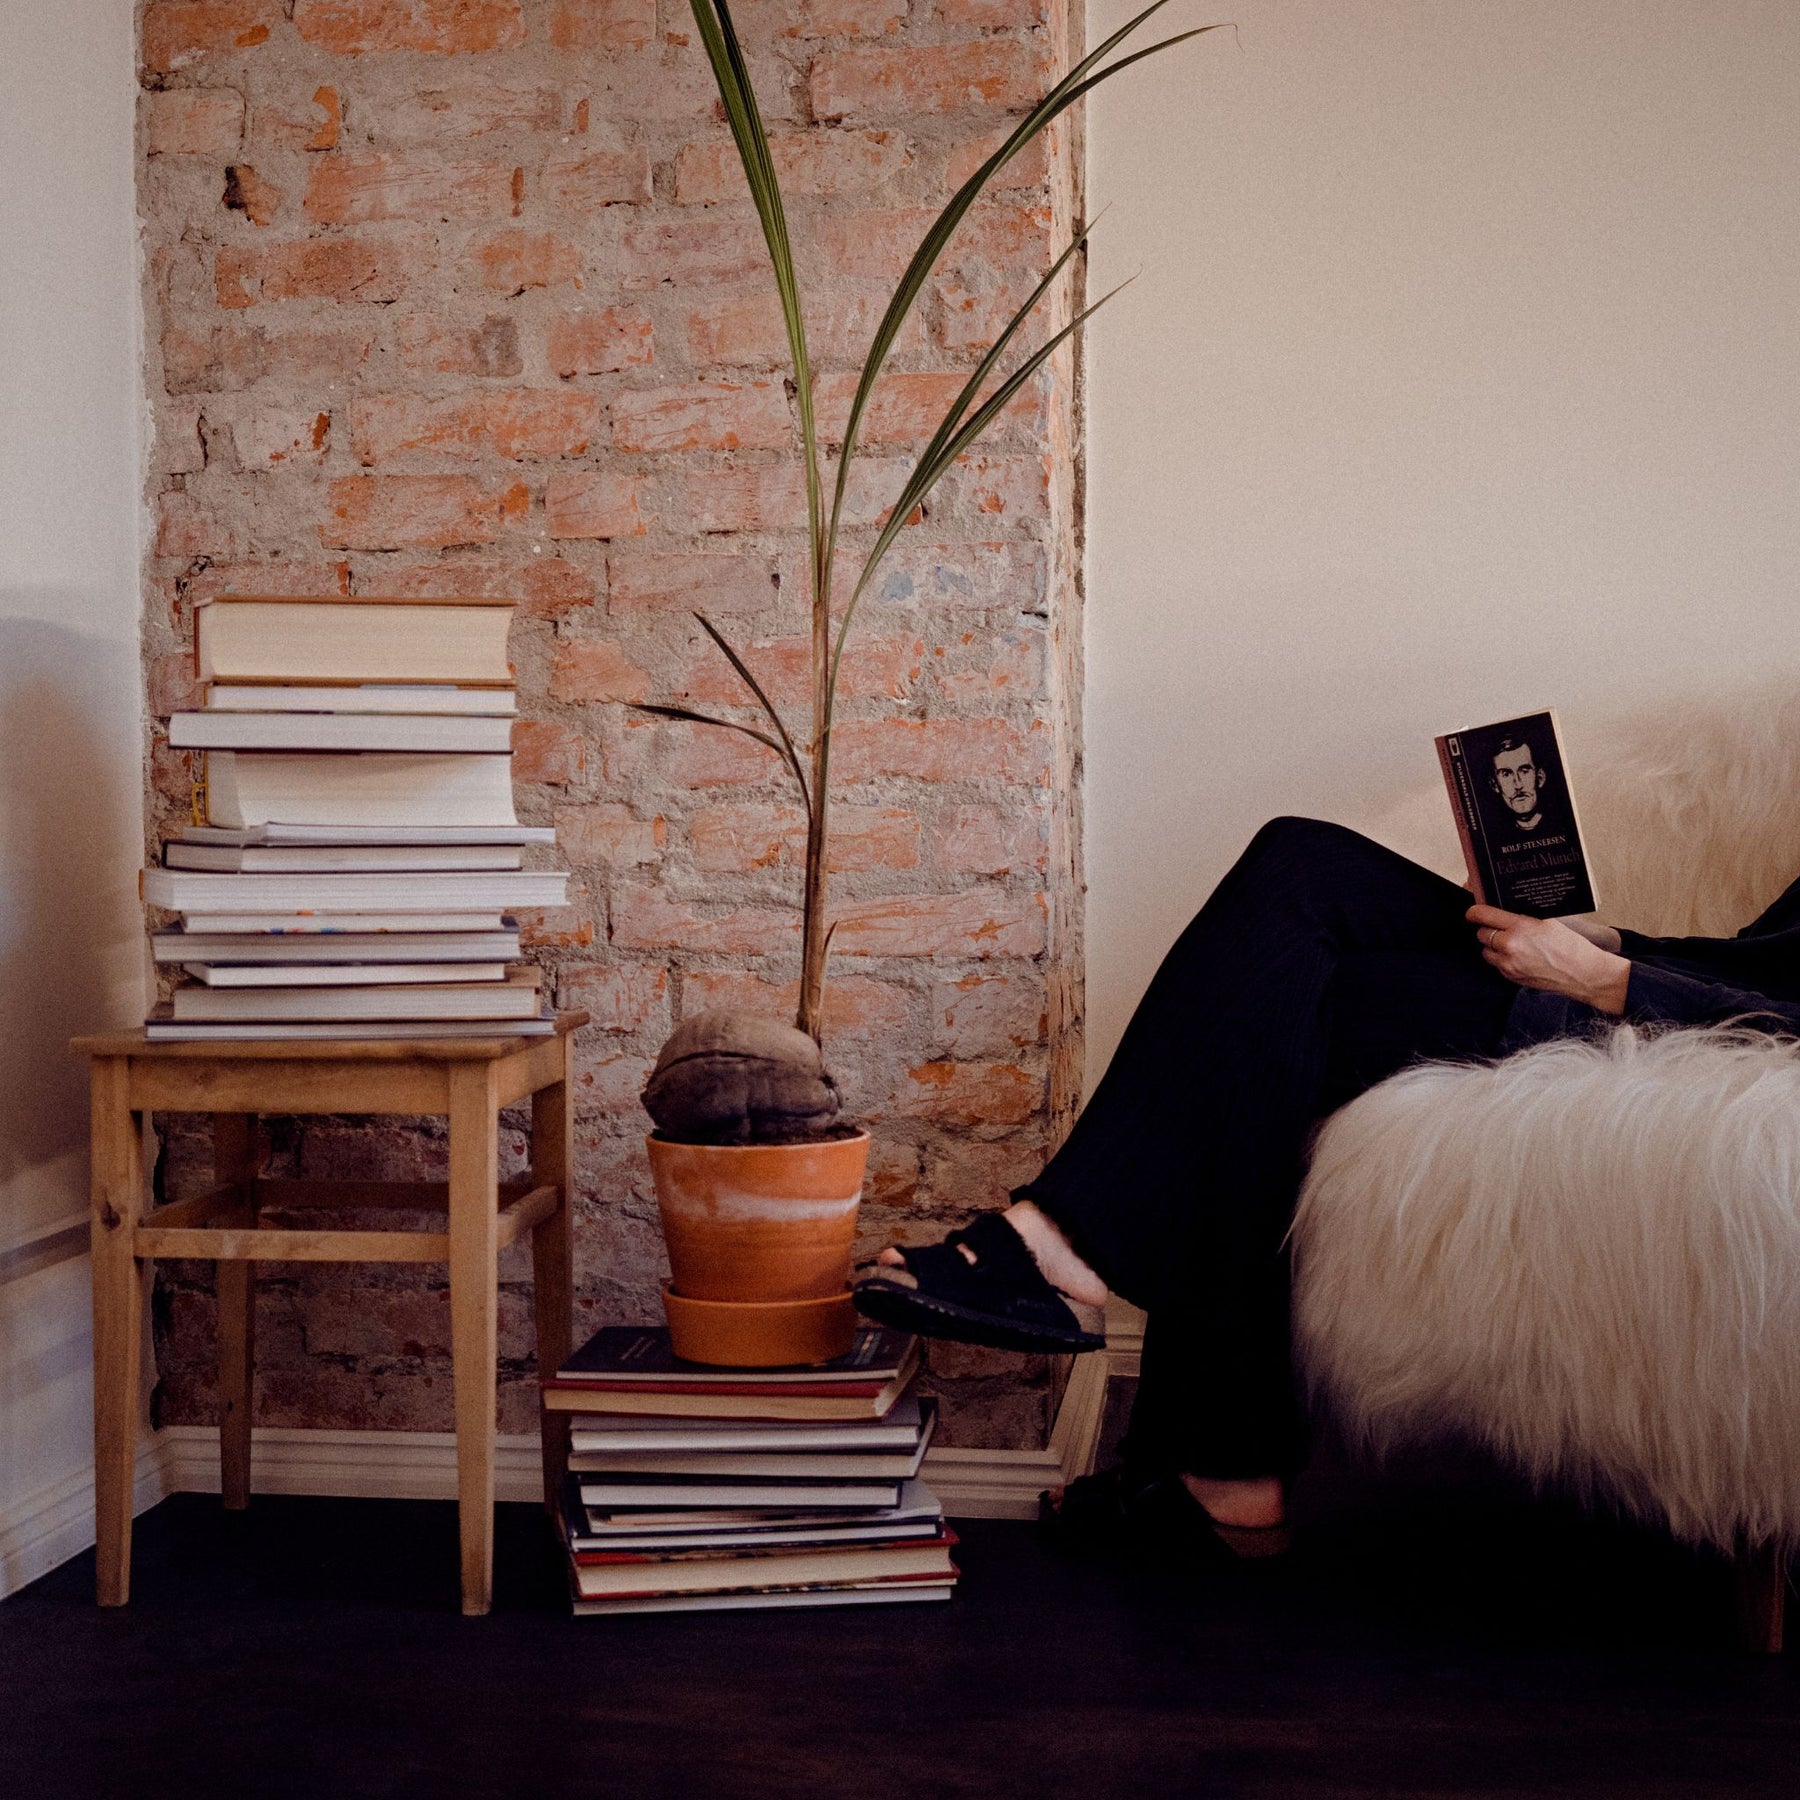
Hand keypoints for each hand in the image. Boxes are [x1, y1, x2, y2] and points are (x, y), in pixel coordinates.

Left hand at [1466, 905, 1630, 1013]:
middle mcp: (1510, 946)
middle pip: (1482, 933)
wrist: (1582, 973)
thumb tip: (1502, 909)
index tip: (1473, 911)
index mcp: (1519, 927)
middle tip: (1499, 926)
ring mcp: (1508, 964)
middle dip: (1488, 928)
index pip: (1482, 915)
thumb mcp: (1546, 921)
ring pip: (1486, 950)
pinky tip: (1517, 955)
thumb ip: (1521, 915)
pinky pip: (1496, 964)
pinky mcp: (1510, 977)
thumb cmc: (1570, 945)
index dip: (1475, 911)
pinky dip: (1501, 958)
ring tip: (1510, 942)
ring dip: (1493, 945)